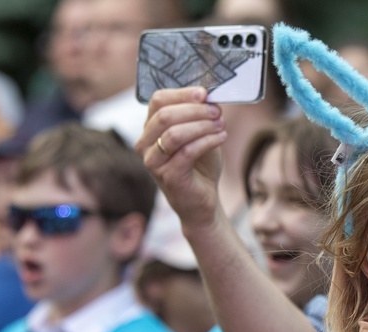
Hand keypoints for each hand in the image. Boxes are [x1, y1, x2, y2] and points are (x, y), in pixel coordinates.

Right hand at [135, 87, 226, 232]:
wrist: (203, 201)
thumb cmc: (200, 166)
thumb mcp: (200, 134)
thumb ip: (199, 116)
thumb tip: (209, 95)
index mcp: (150, 129)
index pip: (158, 101)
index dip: (181, 94)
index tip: (204, 94)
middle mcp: (145, 145)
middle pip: (165, 115)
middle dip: (195, 110)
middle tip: (217, 112)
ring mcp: (153, 162)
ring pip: (174, 133)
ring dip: (202, 125)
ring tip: (221, 125)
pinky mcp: (168, 176)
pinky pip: (187, 152)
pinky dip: (208, 141)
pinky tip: (222, 137)